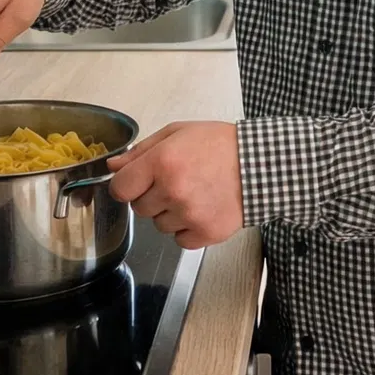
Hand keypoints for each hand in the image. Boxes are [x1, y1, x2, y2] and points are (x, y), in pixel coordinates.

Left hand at [105, 121, 243, 249]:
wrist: (260, 163)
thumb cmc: (220, 145)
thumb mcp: (177, 134)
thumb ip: (142, 150)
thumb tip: (114, 166)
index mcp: (162, 162)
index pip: (120, 188)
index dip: (127, 185)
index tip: (137, 182)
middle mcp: (173, 190)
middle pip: (139, 208)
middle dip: (152, 197)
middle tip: (177, 182)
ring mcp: (189, 214)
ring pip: (159, 225)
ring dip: (171, 213)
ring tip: (195, 194)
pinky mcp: (205, 233)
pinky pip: (180, 240)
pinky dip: (189, 229)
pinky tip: (203, 209)